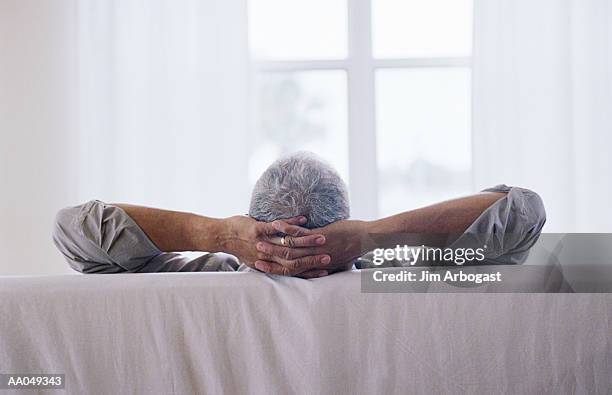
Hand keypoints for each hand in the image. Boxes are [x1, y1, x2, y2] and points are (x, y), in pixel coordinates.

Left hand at [221, 215, 329, 276]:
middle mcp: (267, 256)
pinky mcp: (258, 230)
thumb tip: (283, 263)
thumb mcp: (255, 259)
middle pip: (294, 259)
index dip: (309, 271)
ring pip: (288, 243)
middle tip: (330, 256)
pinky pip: (277, 227)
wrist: (220, 236)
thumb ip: (270, 262)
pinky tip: (304, 219)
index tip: (325, 269)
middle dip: (313, 258)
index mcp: (269, 264)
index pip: (293, 270)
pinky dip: (291, 223)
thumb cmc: (238, 247)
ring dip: (307, 240)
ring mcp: (263, 242)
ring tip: (322, 238)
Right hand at [254, 219, 369, 276]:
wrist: (369, 239)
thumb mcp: (340, 259)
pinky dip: (287, 231)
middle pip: (288, 262)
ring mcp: (318, 249)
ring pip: (291, 250)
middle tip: (255, 257)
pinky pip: (301, 235)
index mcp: (319, 266)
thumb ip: (328, 261)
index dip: (275, 270)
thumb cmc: (356, 247)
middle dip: (270, 259)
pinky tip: (276, 226)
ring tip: (260, 242)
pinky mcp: (322, 237)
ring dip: (274, 246)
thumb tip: (322, 263)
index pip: (292, 271)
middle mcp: (316, 260)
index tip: (261, 268)